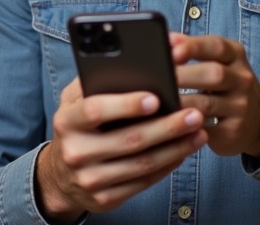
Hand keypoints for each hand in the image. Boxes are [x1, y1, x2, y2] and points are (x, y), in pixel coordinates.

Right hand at [36, 78, 208, 223]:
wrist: (60, 176)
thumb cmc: (79, 126)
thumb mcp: (76, 100)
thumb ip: (97, 80)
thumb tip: (134, 60)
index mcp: (67, 121)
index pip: (95, 110)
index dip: (126, 104)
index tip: (156, 98)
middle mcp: (75, 152)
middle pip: (129, 140)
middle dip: (167, 127)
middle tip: (194, 114)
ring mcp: (90, 179)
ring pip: (142, 164)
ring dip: (175, 148)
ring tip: (198, 131)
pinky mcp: (105, 199)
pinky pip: (144, 182)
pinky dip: (168, 165)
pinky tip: (183, 150)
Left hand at [170, 32, 259, 158]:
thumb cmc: (228, 84)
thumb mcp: (220, 61)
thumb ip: (194, 49)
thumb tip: (164, 40)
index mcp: (236, 56)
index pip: (216, 46)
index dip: (193, 46)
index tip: (172, 50)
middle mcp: (242, 79)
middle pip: (214, 74)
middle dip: (184, 75)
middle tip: (158, 78)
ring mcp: (240, 107)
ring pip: (207, 104)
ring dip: (180, 102)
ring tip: (157, 102)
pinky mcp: (233, 131)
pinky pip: (206, 129)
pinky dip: (186, 126)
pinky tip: (169, 123)